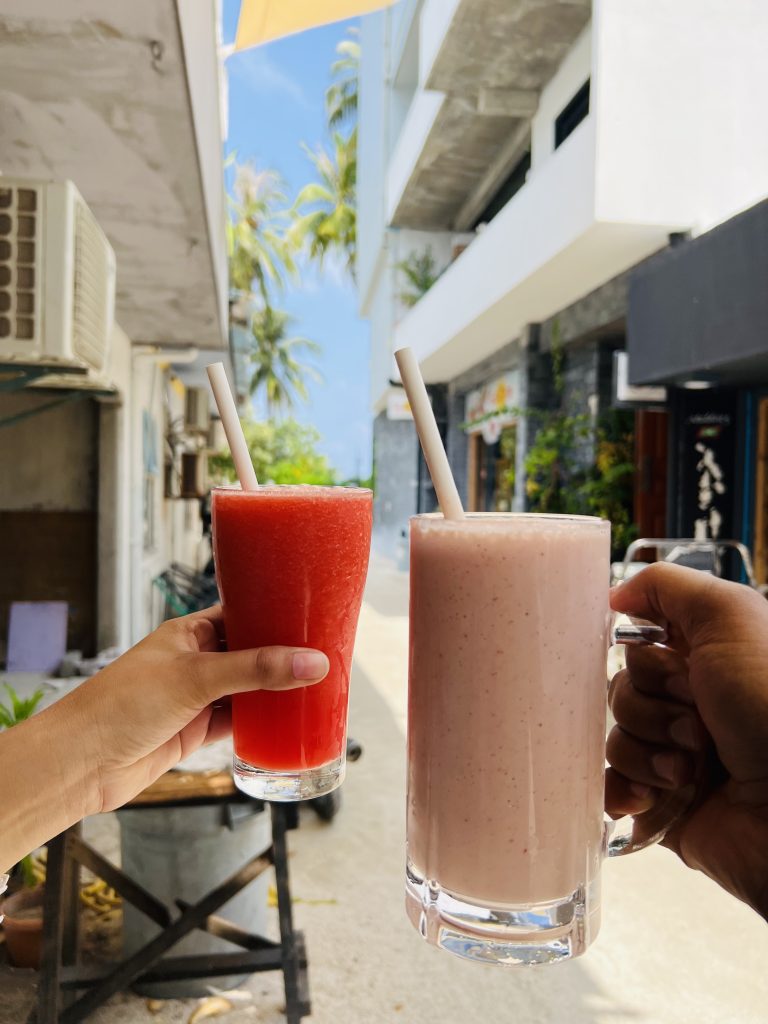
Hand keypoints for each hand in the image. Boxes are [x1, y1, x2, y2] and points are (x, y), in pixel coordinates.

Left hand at [68, 606, 329, 813]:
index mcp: (188, 633)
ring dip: (274, 690)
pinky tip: (284, 721)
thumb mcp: (196, 678)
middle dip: (282, 655)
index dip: (273, 612)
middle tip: (323, 653)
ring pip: (246, 689)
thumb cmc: (121, 706)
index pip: (240, 612)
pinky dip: (260, 722)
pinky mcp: (195, 730)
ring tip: (315, 686)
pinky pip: (237, 721)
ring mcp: (195, 696)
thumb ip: (255, 670)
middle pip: (249, 653)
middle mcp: (194, 661)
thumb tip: (310, 662)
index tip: (309, 614)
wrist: (82, 763)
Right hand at [606, 563, 767, 919]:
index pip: (639, 642)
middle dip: (650, 707)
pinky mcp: (665, 804)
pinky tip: (655, 797)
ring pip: (616, 738)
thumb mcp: (730, 615)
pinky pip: (614, 788)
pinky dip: (626, 790)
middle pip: (621, 689)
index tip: (676, 664)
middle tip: (699, 724)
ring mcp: (676, 755)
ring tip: (693, 769)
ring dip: (647, 752)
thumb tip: (614, 596)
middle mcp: (692, 704)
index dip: (645, 654)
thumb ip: (667, 585)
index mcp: (708, 660)